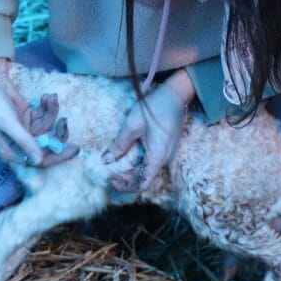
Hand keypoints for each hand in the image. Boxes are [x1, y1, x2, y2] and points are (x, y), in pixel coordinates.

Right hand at [0, 56, 78, 167]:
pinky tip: (46, 96)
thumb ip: (25, 141)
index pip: (38, 160)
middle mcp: (20, 142)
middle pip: (47, 144)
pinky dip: (48, 105)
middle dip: (57, 132)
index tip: (73, 149)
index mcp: (12, 150)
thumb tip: (39, 161)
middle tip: (64, 121)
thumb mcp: (8, 124)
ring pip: (48, 126)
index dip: (56, 156)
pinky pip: (44, 114)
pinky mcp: (29, 115)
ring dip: (52, 112)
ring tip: (50, 98)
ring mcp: (26, 128)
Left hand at [103, 71, 194, 191]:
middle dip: (126, 178)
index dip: (126, 186)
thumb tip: (106, 160)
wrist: (175, 94)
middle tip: (109, 172)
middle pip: (144, 178)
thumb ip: (119, 145)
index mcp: (157, 157)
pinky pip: (151, 161)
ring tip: (116, 165)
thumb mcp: (132, 125)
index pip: (142, 184)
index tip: (111, 179)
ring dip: (131, 170)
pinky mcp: (166, 147)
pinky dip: (138, 162)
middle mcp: (164, 159)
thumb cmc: (154, 108)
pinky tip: (127, 155)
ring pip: (147, 170)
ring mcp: (167, 153)